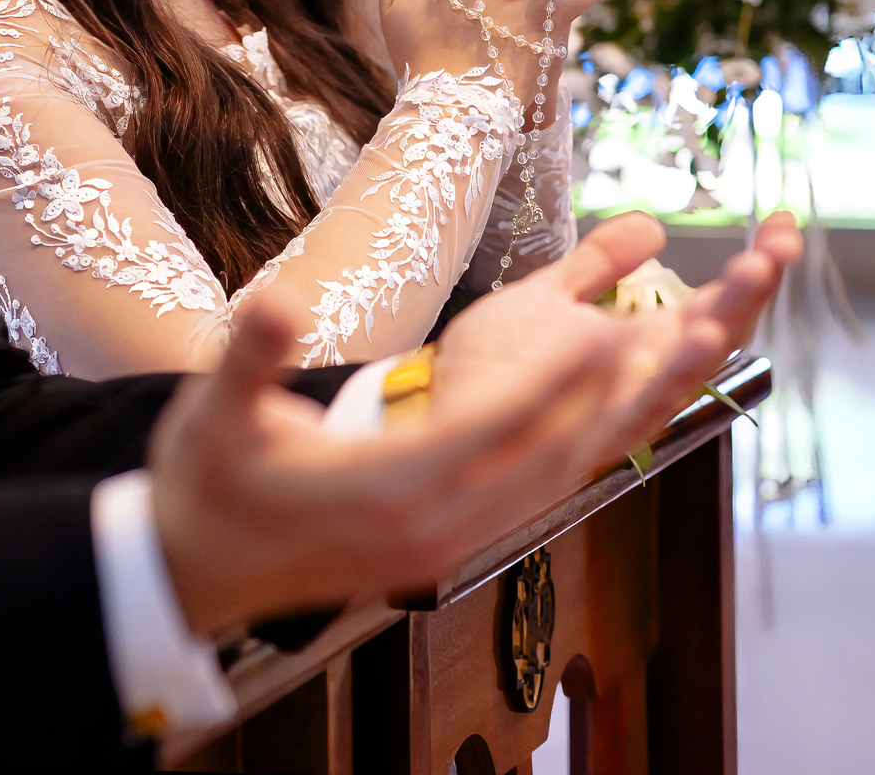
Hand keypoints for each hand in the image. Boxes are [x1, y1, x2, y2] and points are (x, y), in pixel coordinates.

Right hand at [150, 211, 801, 637]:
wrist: (193, 571)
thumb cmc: (207, 481)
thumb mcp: (219, 412)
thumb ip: (253, 356)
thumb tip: (275, 304)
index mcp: (385, 489)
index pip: (490, 428)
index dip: (552, 381)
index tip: (610, 333)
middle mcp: (430, 526)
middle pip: (545, 458)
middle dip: (614, 400)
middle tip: (682, 341)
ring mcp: (441, 546)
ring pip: (549, 483)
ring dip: (611, 426)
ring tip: (664, 370)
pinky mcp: (441, 551)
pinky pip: (530, 500)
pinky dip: (575, 456)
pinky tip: (602, 421)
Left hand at [434, 210, 802, 460]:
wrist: (433, 417)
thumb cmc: (494, 367)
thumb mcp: (550, 298)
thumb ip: (600, 265)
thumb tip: (655, 226)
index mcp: (640, 351)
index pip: (715, 307)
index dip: (756, 270)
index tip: (785, 224)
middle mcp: (635, 387)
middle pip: (710, 347)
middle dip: (744, 301)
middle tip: (770, 253)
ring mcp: (603, 417)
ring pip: (667, 392)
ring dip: (697, 354)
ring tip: (718, 313)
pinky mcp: (561, 438)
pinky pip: (605, 418)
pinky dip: (628, 384)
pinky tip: (635, 339)